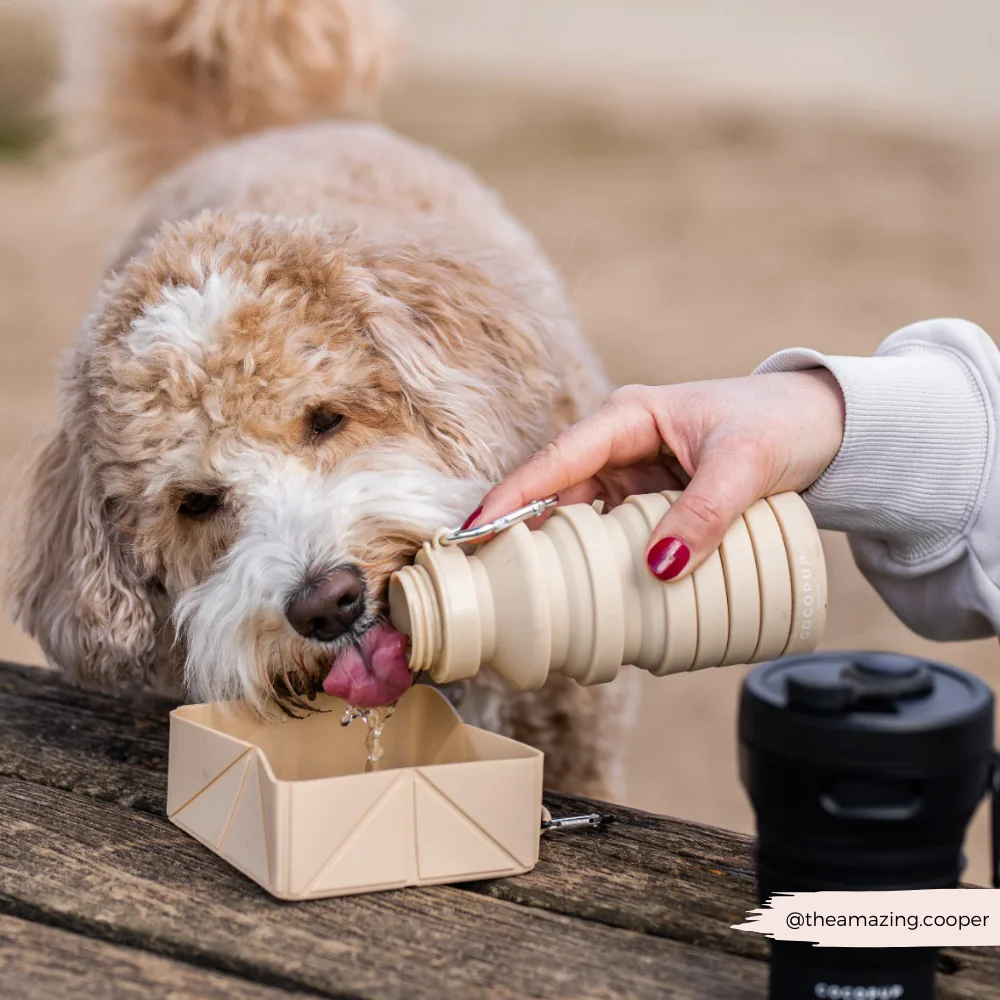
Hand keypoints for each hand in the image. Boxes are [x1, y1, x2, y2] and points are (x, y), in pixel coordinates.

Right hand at [463, 370, 844, 579]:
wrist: (825, 428)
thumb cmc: (781, 423)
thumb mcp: (746, 463)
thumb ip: (706, 513)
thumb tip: (659, 568)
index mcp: (629, 420)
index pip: (556, 461)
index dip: (513, 497)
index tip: (475, 533)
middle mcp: (621, 449)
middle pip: (559, 499)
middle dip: (526, 537)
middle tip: (493, 584)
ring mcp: (636, 481)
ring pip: (584, 525)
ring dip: (564, 559)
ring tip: (534, 602)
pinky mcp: (654, 508)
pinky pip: (616, 540)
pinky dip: (602, 567)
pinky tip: (591, 599)